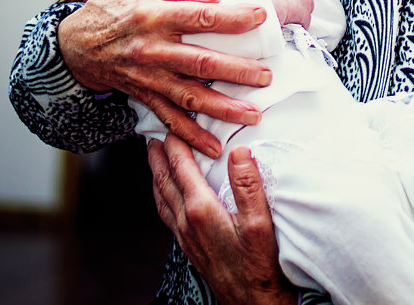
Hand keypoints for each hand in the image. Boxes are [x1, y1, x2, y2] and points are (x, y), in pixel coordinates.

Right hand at [59, 0, 271, 157]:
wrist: (72, 46)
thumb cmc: (109, 11)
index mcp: (154, 17)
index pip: (199, 17)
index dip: (231, 17)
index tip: (259, 16)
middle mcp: (153, 50)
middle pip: (201, 61)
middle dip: (237, 70)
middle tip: (266, 76)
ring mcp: (148, 77)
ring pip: (190, 95)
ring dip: (223, 107)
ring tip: (252, 115)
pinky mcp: (143, 96)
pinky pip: (169, 119)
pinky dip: (191, 135)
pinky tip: (213, 147)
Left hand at [149, 136, 298, 304]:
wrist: (253, 302)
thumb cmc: (260, 265)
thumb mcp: (260, 222)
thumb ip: (248, 185)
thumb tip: (239, 152)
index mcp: (201, 210)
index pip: (183, 169)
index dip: (176, 146)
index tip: (172, 126)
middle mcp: (187, 222)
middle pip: (166, 181)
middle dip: (159, 157)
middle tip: (153, 136)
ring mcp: (185, 236)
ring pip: (162, 198)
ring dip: (157, 175)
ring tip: (155, 159)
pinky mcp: (189, 246)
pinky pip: (166, 214)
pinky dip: (162, 196)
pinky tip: (166, 195)